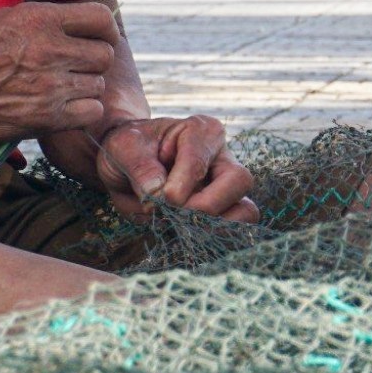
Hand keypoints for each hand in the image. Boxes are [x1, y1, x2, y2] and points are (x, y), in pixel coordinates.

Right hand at [0, 2, 119, 142]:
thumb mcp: (0, 19)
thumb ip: (40, 21)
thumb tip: (70, 22)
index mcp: (40, 18)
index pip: (100, 18)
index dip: (103, 30)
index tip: (96, 38)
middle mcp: (51, 49)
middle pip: (104, 55)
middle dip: (92, 61)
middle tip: (74, 68)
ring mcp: (51, 85)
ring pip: (98, 85)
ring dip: (84, 88)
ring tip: (61, 89)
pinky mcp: (47, 117)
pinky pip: (92, 112)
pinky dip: (82, 112)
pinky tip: (63, 109)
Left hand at [92, 115, 258, 222]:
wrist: (126, 165)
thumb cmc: (129, 149)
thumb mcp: (124, 148)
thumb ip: (141, 168)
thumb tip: (158, 197)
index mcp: (201, 131)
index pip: (200, 161)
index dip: (180, 186)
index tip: (160, 198)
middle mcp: (222, 158)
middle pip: (240, 181)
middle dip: (207, 205)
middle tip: (176, 216)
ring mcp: (226, 188)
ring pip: (246, 210)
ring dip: (215, 227)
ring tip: (181, 228)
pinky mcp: (223, 213)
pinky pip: (234, 232)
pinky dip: (212, 241)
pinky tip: (185, 237)